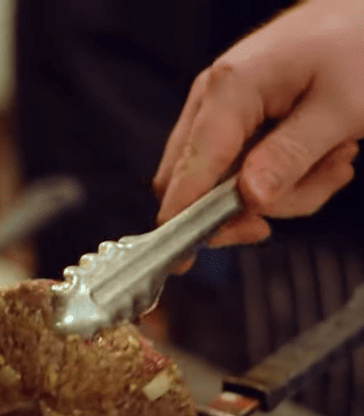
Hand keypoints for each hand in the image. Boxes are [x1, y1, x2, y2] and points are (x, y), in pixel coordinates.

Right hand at [153, 0, 363, 251]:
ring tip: (334, 161)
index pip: (192, 168)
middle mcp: (213, 97)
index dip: (184, 218)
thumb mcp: (342, 109)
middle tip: (307, 198)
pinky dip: (285, 174)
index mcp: (229, 89)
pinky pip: (244, 167)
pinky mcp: (238, 116)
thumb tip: (247, 201)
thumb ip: (290, 157)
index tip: (183, 258)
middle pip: (198, 182)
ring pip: (226, 181)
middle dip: (252, 205)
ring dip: (285, 188)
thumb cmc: (363, 43)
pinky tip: (323, 153)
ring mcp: (222, 107)